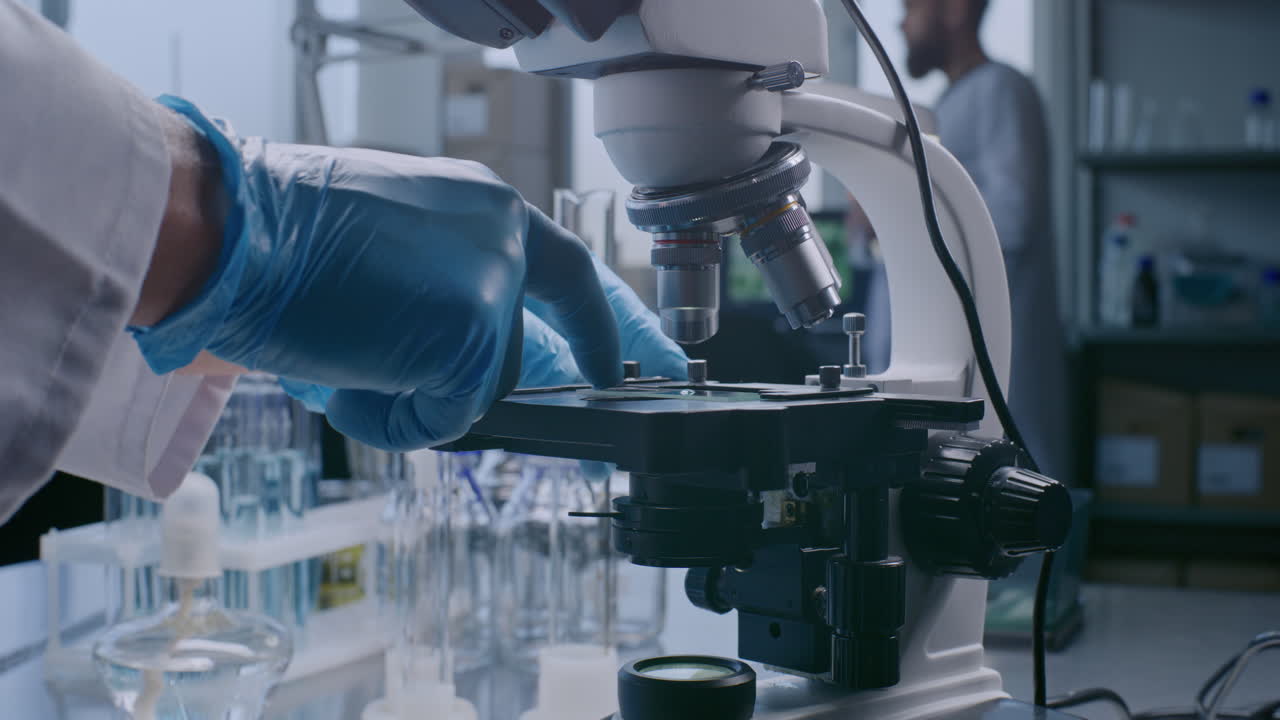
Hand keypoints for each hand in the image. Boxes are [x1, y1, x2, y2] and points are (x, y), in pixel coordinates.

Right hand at [132, 96, 622, 449]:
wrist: (235, 233)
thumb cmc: (282, 233)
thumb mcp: (387, 238)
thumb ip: (439, 277)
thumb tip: (443, 342)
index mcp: (487, 207)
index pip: (570, 271)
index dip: (600, 324)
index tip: (623, 364)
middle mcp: (505, 243)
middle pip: (511, 354)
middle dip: (454, 383)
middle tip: (393, 389)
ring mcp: (494, 294)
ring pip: (478, 391)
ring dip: (409, 397)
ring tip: (342, 367)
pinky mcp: (471, 345)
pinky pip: (444, 420)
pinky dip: (390, 422)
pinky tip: (342, 387)